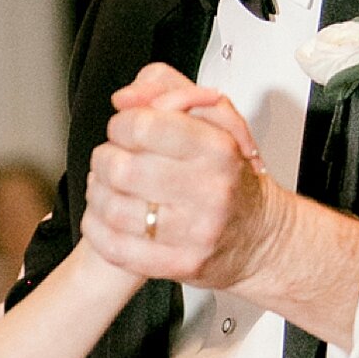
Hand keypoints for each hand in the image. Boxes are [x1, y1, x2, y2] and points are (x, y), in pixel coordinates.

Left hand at [82, 66, 283, 289]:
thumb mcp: (215, 121)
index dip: (122, 124)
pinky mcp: (177, 265)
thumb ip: (169, 92)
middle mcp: (209, 192)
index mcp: (218, 151)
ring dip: (98, 192)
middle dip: (105, 158)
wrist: (261, 238)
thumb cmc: (232, 178)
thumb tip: (126, 98)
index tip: (124, 128)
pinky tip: (105, 215)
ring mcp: (194, 233)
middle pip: (122, 168)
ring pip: (113, 209)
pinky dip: (97, 228)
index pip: (144, 127)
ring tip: (108, 186)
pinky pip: (114, 247)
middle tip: (113, 158)